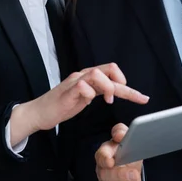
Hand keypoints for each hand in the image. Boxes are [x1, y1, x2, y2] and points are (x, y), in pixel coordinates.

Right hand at [12, 64, 148, 142]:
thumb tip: (111, 92)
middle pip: (109, 68)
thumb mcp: (84, 98)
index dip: (130, 87)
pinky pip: (82, 86)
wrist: (39, 112)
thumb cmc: (61, 106)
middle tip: (126, 97)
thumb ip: (96, 92)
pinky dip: (90, 93)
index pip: (112, 74)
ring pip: (97, 73)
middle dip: (122, 83)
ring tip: (108, 100)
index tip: (143, 98)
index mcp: (88, 77)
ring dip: (108, 87)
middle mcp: (82, 75)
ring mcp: (74, 82)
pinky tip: (88, 102)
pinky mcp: (66, 91)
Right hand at [95, 123, 142, 180]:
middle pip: (105, 175)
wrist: (131, 166)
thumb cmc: (126, 151)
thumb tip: (118, 135)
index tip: (111, 161)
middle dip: (119, 175)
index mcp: (105, 155)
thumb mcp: (127, 138)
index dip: (105, 159)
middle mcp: (103, 171)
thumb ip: (121, 132)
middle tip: (133, 174)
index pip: (101, 156)